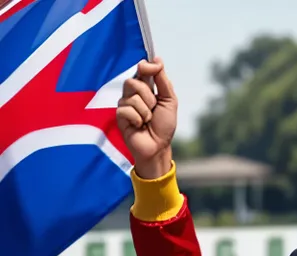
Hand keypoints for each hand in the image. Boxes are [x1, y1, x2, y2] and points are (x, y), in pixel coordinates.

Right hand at [116, 57, 176, 178]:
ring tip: (147, 120)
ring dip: (145, 111)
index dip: (146, 67)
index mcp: (146, 88)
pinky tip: (139, 126)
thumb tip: (157, 60)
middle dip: (148, 96)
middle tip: (153, 108)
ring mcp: (125, 104)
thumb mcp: (169, 101)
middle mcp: (133, 94)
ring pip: (131, 97)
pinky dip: (138, 119)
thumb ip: (163, 81)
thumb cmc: (164, 125)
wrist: (158, 146)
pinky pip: (126, 110)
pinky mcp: (119, 116)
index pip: (141, 70)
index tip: (153, 67)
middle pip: (133, 81)